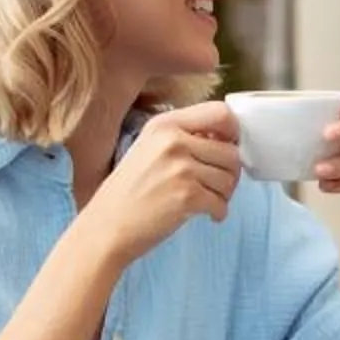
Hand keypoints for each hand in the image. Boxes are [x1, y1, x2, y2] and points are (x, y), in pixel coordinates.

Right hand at [81, 102, 240, 266]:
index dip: (233, 132)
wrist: (105, 227)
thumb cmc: (128, 192)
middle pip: (231, 151)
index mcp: (165, 124)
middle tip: (218, 186)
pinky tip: (206, 215)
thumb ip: (183, 138)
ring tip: (208, 202)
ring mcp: (181, 168)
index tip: (229, 148)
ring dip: (224, 195)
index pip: (220, 113)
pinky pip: (222, 203)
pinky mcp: (187, 197)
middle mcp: (173, 141)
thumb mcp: (148, 148)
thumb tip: (227, 141)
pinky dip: (218, 213)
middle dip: (230, 173)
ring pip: (230, 179)